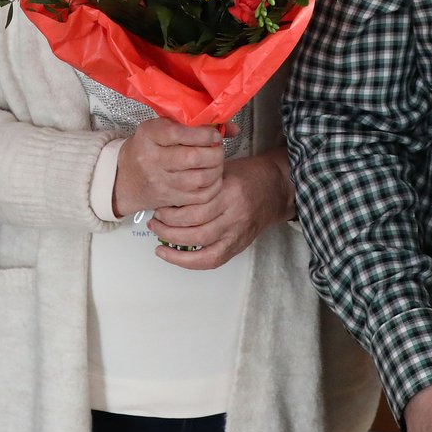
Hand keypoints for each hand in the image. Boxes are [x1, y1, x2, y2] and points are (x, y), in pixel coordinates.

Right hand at [112, 117, 224, 216]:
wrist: (126, 177)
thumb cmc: (149, 146)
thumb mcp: (162, 127)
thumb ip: (194, 123)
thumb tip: (232, 129)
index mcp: (149, 135)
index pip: (180, 133)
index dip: (204, 134)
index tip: (214, 135)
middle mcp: (152, 159)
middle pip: (193, 157)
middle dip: (214, 152)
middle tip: (217, 149)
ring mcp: (160, 182)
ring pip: (199, 178)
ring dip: (216, 169)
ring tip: (216, 162)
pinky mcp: (169, 199)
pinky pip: (200, 197)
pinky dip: (213, 187)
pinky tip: (212, 178)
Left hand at [148, 148, 294, 269]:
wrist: (276, 188)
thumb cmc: (248, 176)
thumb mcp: (223, 168)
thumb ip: (200, 180)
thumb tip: (168, 190)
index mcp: (229, 191)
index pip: (195, 206)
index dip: (172, 210)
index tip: (159, 206)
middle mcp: (235, 214)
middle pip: (196, 228)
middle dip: (169, 229)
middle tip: (155, 222)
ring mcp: (238, 232)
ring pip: (202, 247)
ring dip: (175, 246)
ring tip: (159, 240)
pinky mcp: (238, 244)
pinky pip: (213, 260)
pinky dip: (189, 262)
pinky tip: (172, 256)